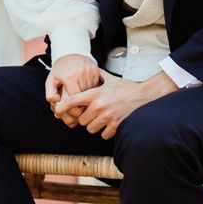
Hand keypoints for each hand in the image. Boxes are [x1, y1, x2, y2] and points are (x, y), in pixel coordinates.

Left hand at [45, 54, 99, 124]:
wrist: (70, 53)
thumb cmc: (60, 69)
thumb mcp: (50, 81)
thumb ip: (50, 94)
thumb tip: (56, 103)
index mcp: (69, 77)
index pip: (74, 99)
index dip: (73, 107)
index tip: (71, 110)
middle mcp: (81, 73)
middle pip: (84, 97)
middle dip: (81, 104)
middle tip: (78, 108)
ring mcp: (91, 71)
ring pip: (92, 93)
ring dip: (88, 99)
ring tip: (82, 100)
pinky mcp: (97, 71)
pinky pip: (96, 86)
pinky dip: (92, 92)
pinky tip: (87, 93)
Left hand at [55, 69, 179, 139]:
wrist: (144, 96)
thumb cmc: (126, 87)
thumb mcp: (110, 79)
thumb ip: (97, 75)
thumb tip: (89, 68)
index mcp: (95, 93)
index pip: (73, 101)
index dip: (63, 106)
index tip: (58, 110)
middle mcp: (99, 106)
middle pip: (81, 120)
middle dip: (85, 118)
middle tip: (92, 114)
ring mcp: (107, 117)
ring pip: (90, 128)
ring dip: (94, 125)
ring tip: (101, 118)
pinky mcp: (115, 126)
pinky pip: (102, 135)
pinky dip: (105, 131)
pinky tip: (110, 124)